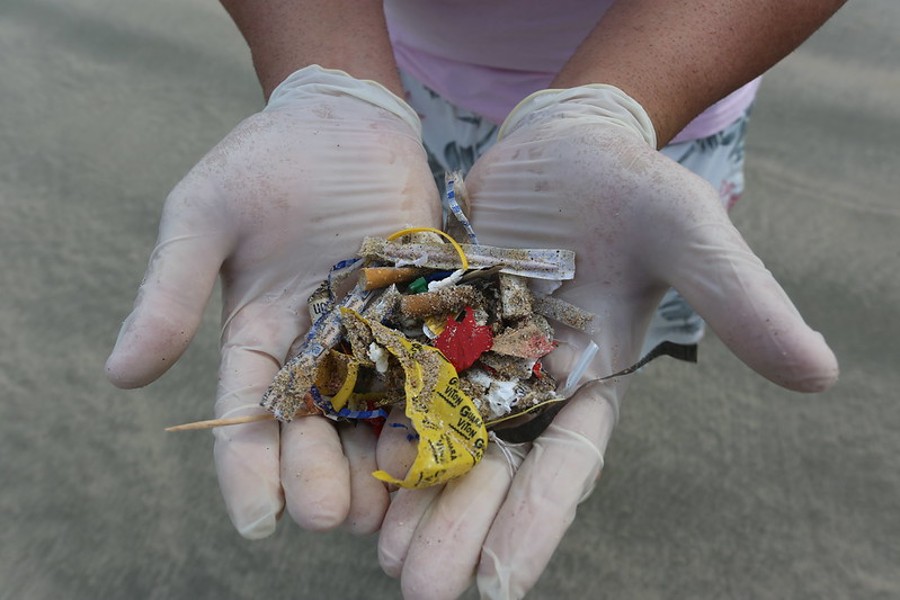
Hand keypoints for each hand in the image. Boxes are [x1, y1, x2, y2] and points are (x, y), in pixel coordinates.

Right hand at [106, 66, 439, 538]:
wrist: (345, 122)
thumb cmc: (267, 162)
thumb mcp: (203, 217)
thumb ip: (170, 292)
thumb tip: (120, 375)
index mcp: (259, 336)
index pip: (247, 416)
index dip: (248, 472)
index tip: (258, 522)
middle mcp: (320, 350)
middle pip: (318, 431)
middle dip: (321, 477)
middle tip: (330, 514)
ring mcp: (378, 335)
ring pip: (379, 415)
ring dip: (383, 462)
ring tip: (391, 500)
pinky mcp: (428, 313)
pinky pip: (434, 370)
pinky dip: (438, 408)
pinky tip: (446, 443)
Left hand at [375, 85, 837, 597]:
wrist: (565, 143)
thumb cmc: (631, 186)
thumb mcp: (687, 233)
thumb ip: (739, 299)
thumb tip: (820, 373)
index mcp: (588, 379)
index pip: (563, 464)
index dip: (534, 523)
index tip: (498, 585)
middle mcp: (526, 380)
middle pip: (491, 465)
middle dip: (459, 527)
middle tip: (418, 592)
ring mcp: (473, 352)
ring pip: (439, 433)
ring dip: (412, 494)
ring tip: (377, 552)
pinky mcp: (429, 318)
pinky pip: (398, 376)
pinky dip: (378, 419)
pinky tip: (350, 464)